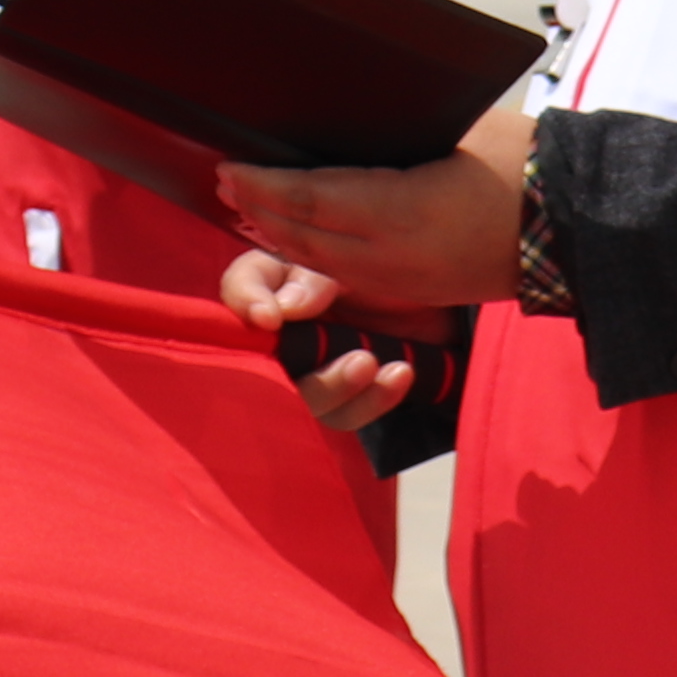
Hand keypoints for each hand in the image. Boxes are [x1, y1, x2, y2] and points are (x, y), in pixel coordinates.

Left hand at [214, 99, 540, 316]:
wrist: (581, 227)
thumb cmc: (525, 164)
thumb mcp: (456, 132)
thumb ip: (396, 133)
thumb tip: (345, 117)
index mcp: (403, 212)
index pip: (312, 200)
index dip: (264, 186)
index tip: (228, 168)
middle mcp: (395, 256)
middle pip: (306, 237)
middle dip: (259, 211)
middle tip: (224, 184)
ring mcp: (406, 280)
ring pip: (323, 264)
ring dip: (279, 238)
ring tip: (247, 211)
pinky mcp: (419, 290)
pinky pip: (350, 277)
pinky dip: (313, 258)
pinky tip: (297, 242)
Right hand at [222, 250, 421, 436]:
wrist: (437, 301)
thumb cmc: (386, 266)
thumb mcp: (354, 262)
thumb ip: (313, 278)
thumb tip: (284, 308)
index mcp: (276, 281)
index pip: (239, 287)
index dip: (246, 302)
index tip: (269, 318)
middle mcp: (283, 329)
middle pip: (265, 362)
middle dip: (307, 368)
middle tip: (358, 359)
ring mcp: (310, 367)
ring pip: (304, 397)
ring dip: (339, 388)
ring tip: (375, 364)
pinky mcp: (340, 397)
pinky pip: (343, 414)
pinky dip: (372, 400)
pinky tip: (400, 375)